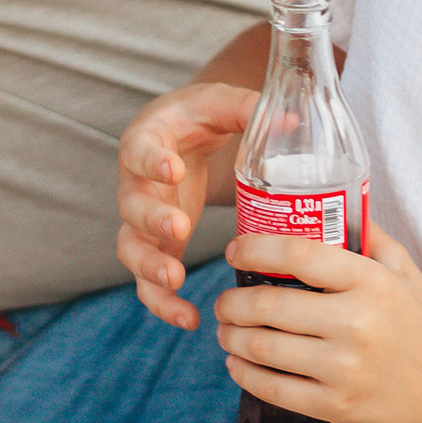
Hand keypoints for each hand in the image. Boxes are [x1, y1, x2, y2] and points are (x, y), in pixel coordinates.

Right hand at [115, 78, 255, 329]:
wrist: (178, 133)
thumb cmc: (196, 116)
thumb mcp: (218, 103)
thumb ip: (245, 108)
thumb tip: (289, 122)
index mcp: (147, 142)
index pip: (139, 149)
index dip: (151, 161)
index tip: (173, 170)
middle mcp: (136, 183)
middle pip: (131, 206)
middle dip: (152, 220)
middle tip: (179, 229)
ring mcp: (143, 220)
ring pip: (131, 249)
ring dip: (149, 268)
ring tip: (175, 282)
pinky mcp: (156, 246)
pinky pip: (148, 280)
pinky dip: (163, 302)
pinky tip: (189, 319)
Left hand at [217, 229, 421, 422]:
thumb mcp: (403, 269)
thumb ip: (365, 234)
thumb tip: (328, 199)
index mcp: (369, 281)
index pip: (295, 253)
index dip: (254, 250)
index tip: (234, 251)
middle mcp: (355, 323)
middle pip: (267, 306)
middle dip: (231, 302)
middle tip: (224, 301)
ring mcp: (344, 368)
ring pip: (262, 349)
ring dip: (231, 337)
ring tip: (227, 329)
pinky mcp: (337, 406)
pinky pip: (274, 389)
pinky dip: (245, 375)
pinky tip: (238, 364)